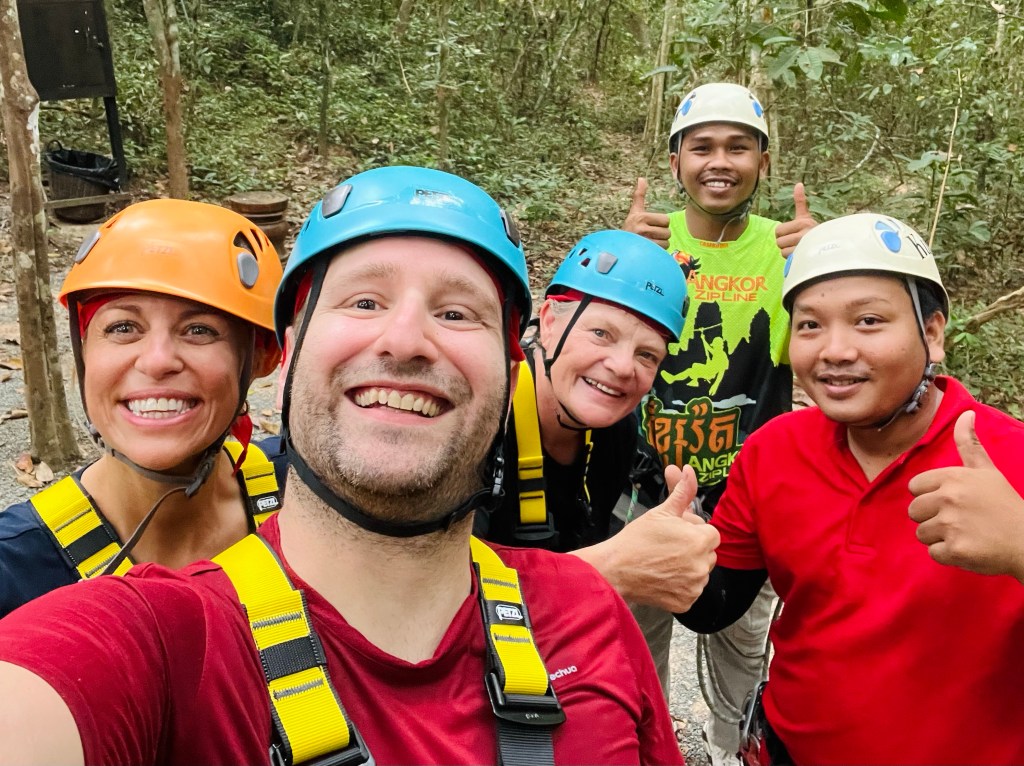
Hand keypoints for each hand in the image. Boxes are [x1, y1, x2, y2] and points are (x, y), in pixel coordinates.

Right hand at [573, 465, 719, 610]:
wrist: (615, 569)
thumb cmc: (637, 539)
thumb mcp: (661, 512)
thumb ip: (682, 492)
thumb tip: (689, 470)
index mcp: (701, 540)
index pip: (711, 533)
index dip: (693, 531)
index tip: (676, 533)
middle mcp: (703, 565)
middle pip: (708, 553)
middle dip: (693, 549)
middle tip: (668, 547)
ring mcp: (695, 586)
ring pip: (700, 572)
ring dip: (688, 567)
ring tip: (664, 562)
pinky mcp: (686, 603)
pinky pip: (691, 591)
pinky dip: (680, 586)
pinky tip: (663, 577)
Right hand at [623, 177, 670, 247]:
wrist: (618, 247)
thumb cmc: (629, 228)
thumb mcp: (634, 211)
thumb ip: (639, 196)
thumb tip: (642, 178)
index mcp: (641, 217)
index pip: (666, 220)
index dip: (661, 223)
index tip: (652, 225)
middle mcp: (642, 229)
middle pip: (667, 232)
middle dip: (662, 235)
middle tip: (652, 235)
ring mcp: (644, 242)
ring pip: (666, 243)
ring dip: (661, 244)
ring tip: (651, 243)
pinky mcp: (646, 252)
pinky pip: (662, 251)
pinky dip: (658, 252)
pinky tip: (650, 250)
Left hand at [774, 182, 815, 256]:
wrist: (829, 244)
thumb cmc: (813, 230)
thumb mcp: (805, 216)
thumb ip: (799, 201)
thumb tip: (798, 184)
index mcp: (802, 223)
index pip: (778, 230)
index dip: (782, 233)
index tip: (791, 232)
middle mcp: (803, 235)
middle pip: (779, 242)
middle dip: (785, 242)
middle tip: (794, 241)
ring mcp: (803, 247)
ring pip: (783, 251)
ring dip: (788, 251)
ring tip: (798, 248)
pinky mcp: (804, 257)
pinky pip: (788, 259)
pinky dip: (792, 258)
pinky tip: (799, 254)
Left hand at [908, 410, 1023, 580]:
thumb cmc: (1005, 504)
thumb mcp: (986, 471)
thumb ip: (970, 444)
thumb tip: (966, 413)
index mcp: (952, 477)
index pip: (914, 487)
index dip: (930, 496)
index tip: (950, 502)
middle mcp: (948, 498)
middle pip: (914, 511)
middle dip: (932, 518)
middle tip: (959, 520)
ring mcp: (950, 525)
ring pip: (921, 533)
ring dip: (940, 537)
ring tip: (965, 533)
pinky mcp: (954, 550)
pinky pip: (933, 553)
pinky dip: (948, 555)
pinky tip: (968, 547)